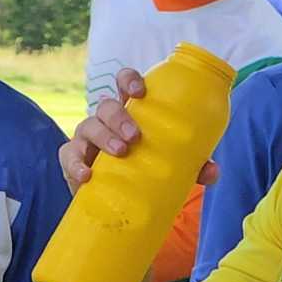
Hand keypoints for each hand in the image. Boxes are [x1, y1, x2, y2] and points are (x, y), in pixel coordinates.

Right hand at [59, 69, 219, 194]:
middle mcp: (107, 120)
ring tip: (120, 152)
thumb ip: (193, 165)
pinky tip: (87, 175)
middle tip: (135, 137)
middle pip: (106, 104)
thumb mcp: (173, 166)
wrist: (121, 201)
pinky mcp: (73, 160)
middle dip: (119, 116)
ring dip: (103, 136)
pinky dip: (76, 164)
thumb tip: (212, 172)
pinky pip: (69, 155)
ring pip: (88, 125)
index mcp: (131, 111)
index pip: (125, 84)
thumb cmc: (147, 169)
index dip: (129, 80)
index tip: (140, 91)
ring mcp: (87, 138)